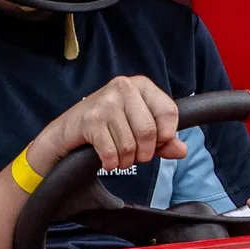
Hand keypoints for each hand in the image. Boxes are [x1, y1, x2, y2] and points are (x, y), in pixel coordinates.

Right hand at [33, 75, 184, 172]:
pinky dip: (111, 163)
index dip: (166, 135)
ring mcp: (105, 102)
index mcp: (141, 85)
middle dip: (145, 153)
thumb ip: (163, 139)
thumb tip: (182, 150)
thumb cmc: (108, 126)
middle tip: (136, 155)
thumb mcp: (138, 127)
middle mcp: (123, 87)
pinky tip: (107, 159)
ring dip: (126, 161)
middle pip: (149, 132)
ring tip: (119, 156)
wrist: (67, 131)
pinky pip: (112, 152)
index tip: (157, 142)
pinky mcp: (91, 120)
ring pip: (130, 145)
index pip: (169, 112)